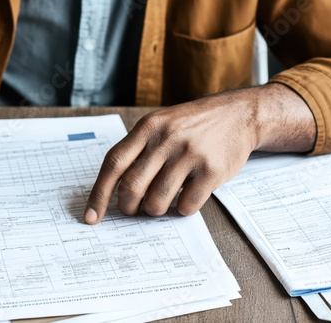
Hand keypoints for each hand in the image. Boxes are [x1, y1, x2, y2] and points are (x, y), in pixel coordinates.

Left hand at [84, 83, 314, 223]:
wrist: (238, 114)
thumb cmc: (194, 124)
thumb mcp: (162, 123)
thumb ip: (140, 149)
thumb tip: (115, 190)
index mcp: (148, 126)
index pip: (114, 162)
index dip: (99, 193)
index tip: (91, 216)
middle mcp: (167, 139)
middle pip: (132, 186)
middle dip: (128, 206)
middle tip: (133, 209)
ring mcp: (190, 154)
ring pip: (157, 200)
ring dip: (155, 210)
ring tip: (161, 203)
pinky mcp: (212, 171)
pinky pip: (186, 205)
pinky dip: (181, 210)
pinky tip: (185, 198)